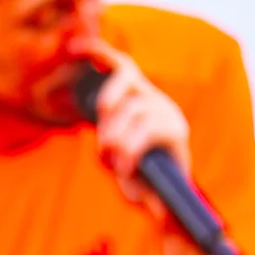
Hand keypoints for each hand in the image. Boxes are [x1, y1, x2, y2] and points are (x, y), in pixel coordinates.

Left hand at [68, 38, 190, 214]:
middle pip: (126, 79)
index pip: (121, 65)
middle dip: (107, 106)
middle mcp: (157, 100)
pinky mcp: (177, 132)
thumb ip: (107, 135)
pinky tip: (127, 169)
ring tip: (117, 164)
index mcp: (141, 99)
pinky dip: (131, 150)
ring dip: (117, 138)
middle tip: (103, 145)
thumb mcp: (114, 153)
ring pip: (134, 109)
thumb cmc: (137, 179)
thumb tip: (100, 132)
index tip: (77, 49)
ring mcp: (169, 113)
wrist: (164, 206)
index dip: (101, 53)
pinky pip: (147, 131)